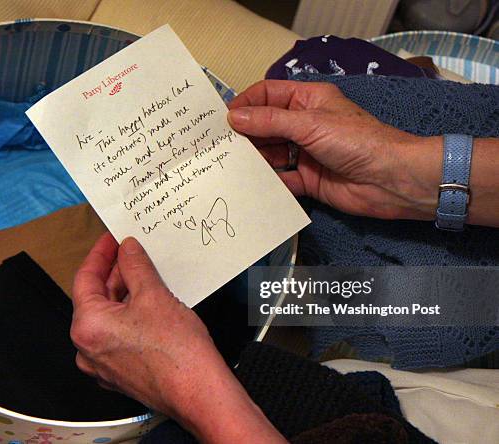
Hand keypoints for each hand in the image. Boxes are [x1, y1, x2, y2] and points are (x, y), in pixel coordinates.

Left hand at [71, 233, 285, 442]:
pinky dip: (130, 316)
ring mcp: (103, 364)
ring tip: (145, 275)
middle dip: (115, 273)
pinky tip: (149, 303)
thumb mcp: (154, 295)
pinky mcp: (120, 373)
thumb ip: (135, 266)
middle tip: (133, 253)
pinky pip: (118, 335)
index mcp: (87, 326)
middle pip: (96, 298)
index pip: (85, 278)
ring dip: (124, 294)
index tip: (112, 239)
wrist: (199, 392)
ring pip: (108, 317)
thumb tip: (127, 250)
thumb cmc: (176, 351)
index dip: (101, 253)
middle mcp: (87, 348)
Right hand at [227, 80, 440, 220]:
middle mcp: (304, 125)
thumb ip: (270, 121)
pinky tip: (249, 185)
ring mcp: (305, 154)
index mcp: (308, 101)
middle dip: (245, 134)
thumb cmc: (356, 141)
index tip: (222, 118)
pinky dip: (267, 182)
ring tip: (228, 165)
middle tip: (218, 145)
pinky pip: (281, 179)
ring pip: (270, 154)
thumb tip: (234, 117)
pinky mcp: (307, 180)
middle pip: (266, 126)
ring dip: (253, 159)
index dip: (246, 103)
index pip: (269, 95)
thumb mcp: (310, 123)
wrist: (391, 180)